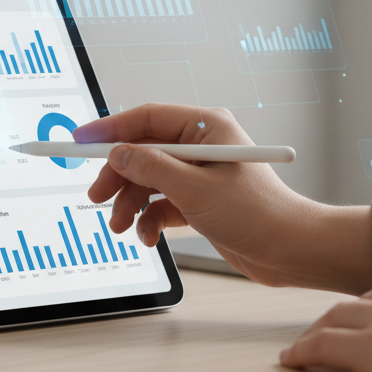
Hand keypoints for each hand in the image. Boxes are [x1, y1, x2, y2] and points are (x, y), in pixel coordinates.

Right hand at [73, 103, 371, 293]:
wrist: (292, 252)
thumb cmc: (260, 214)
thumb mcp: (195, 189)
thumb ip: (151, 168)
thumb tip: (116, 154)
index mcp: (205, 128)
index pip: (146, 119)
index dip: (109, 129)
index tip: (79, 140)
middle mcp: (201, 146)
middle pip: (141, 151)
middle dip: (118, 176)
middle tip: (97, 196)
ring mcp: (198, 174)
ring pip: (147, 180)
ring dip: (130, 204)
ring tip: (121, 225)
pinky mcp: (199, 200)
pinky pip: (160, 203)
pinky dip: (149, 220)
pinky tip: (149, 236)